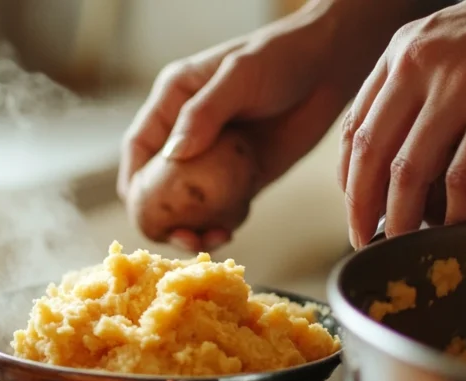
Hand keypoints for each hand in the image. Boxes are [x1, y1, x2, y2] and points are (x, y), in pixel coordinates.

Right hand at [118, 2, 355, 252]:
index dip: (134, 183)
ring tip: (211, 239)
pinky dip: (221, 223)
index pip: (139, 148)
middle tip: (183, 237)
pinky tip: (230, 230)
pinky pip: (221, 207)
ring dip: (193, 226)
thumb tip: (173, 154)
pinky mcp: (241, 176)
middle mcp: (186, 132)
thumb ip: (204, 113)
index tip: (144, 213)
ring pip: (188, 203)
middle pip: (157, 184)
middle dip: (163, 216)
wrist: (330, 66)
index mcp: (172, 102)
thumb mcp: (238, 77)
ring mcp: (214, 158)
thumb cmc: (281, 57)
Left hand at [340, 0, 465, 248]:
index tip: (354, 204)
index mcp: (404, 50)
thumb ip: (421, 85)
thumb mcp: (456, 45)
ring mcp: (460, 87)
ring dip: (400, 219)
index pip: (356, 125)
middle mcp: (421, 64)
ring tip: (400, 244)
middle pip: (371, 153)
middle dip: (361, 206)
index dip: (348, 176)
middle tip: (363, 237)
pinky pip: (464, 180)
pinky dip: (456, 215)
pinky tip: (457, 230)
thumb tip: (396, 150)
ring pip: (407, 173)